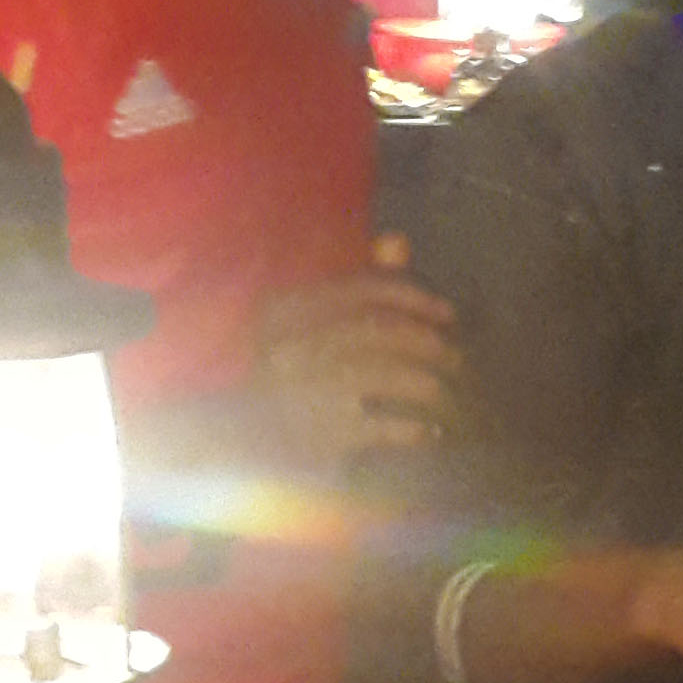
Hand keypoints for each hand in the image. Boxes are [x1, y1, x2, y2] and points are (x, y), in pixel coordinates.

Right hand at [252, 240, 458, 467]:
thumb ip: (352, 284)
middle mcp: (294, 346)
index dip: (412, 295)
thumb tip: (400, 242)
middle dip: (430, 343)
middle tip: (454, 357)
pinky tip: (429, 433)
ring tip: (442, 393)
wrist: (229, 439)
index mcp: (285, 310)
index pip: (362, 288)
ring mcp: (308, 391)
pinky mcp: (323, 435)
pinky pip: (390, 426)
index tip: (446, 312)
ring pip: (393, 375)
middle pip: (383, 331)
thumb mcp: (301, 322)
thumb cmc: (277, 374)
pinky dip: (417, 429)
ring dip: (429, 384)